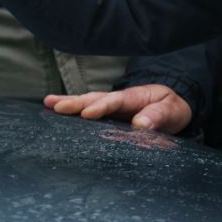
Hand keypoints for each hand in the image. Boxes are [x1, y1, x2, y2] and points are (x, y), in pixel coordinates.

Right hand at [45, 84, 192, 133]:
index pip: (115, 101)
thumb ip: (158, 116)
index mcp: (134, 97)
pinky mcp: (109, 114)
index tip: (86, 114)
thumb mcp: (172, 111)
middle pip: (95, 98)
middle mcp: (119, 99)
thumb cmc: (171, 108)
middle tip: (55, 106)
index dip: (101, 107)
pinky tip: (55, 112)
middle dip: (75, 102)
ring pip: (88, 102)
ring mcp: (112, 106)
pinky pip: (89, 111)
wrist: (173, 106)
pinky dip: (72, 111)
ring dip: (69, 103)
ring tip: (48, 104)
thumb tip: (141, 124)